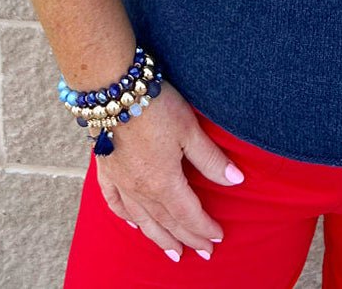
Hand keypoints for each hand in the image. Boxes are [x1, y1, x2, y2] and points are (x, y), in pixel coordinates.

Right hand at [95, 79, 245, 262]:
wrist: (113, 89)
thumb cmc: (156, 106)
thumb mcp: (189, 129)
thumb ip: (210, 159)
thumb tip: (236, 181)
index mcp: (164, 182)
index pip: (188, 214)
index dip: (204, 227)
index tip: (217, 237)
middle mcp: (141, 190)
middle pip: (167, 221)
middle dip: (187, 238)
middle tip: (202, 252)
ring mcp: (121, 182)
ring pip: (142, 220)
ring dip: (159, 237)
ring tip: (172, 252)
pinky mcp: (106, 170)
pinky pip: (115, 203)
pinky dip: (125, 216)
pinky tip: (133, 224)